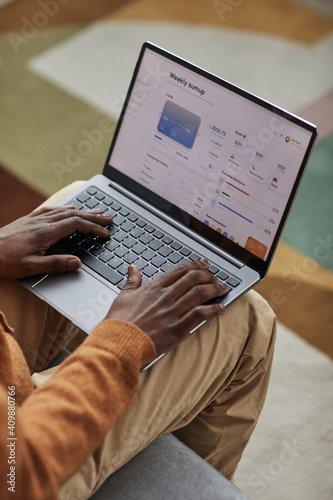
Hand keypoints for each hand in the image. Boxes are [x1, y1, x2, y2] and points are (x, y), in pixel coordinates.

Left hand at [0, 206, 111, 279]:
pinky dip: (63, 208)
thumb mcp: (30, 268)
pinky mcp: (27, 220)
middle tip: (109, 217)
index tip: (105, 233)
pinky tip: (67, 208)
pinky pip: (50, 209)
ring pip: (63, 211)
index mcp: (44, 233)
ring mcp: (34, 219)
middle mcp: (41, 223)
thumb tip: (77, 263)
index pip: (76, 225)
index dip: (93, 228)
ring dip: (82, 210)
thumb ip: (55, 265)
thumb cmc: (4, 261)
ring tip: (95, 210)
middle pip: (73, 215)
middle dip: (93, 216)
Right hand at [106, 260, 226, 355]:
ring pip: (200, 293)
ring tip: (223, 288)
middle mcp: (166, 296)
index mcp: (154, 287)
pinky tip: (221, 308)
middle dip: (208, 275)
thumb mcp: (123, 296)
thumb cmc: (120, 322)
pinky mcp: (178, 328)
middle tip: (215, 277)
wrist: (119, 342)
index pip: (180, 270)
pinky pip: (201, 315)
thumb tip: (133, 268)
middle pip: (193, 278)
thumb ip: (132, 281)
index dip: (195, 265)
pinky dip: (214, 310)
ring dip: (215, 289)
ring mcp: (173, 312)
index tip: (203, 264)